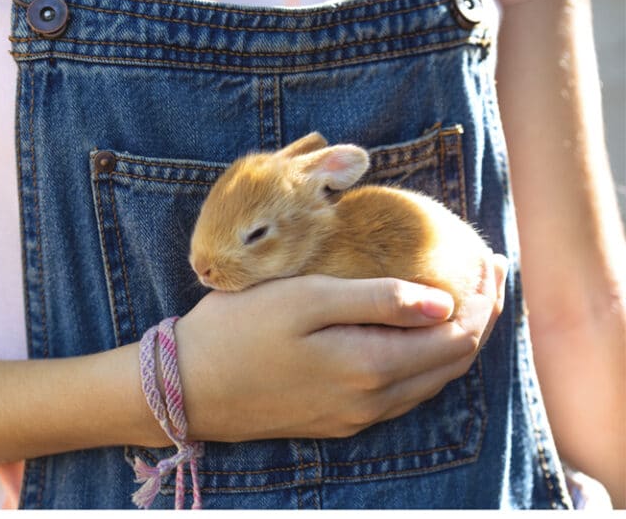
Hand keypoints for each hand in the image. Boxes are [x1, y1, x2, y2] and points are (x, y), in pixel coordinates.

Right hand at [174, 253, 507, 441]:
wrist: (188, 387)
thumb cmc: (239, 331)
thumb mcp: (305, 299)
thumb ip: (377, 300)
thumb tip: (442, 301)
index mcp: (371, 367)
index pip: (456, 336)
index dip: (484, 298)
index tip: (492, 260)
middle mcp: (373, 401)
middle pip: (452, 363)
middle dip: (480, 318)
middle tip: (489, 275)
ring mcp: (356, 417)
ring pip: (431, 382)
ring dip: (456, 343)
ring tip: (463, 303)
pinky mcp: (338, 421)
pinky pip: (402, 395)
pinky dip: (425, 363)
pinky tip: (416, 338)